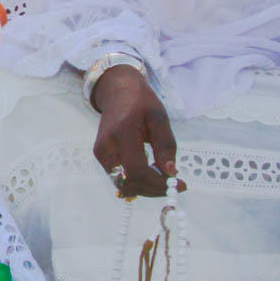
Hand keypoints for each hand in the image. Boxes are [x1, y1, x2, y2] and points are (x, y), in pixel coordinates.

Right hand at [91, 67, 175, 197]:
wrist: (117, 91)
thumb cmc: (140, 102)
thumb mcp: (159, 118)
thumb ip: (165, 146)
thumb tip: (170, 173)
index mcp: (122, 133)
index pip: (137, 171)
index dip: (158, 184)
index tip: (179, 185)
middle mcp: (107, 147)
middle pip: (129, 183)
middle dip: (153, 189)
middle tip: (173, 183)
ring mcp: (101, 153)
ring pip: (123, 185)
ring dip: (145, 187)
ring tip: (161, 175)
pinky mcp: (100, 156)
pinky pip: (119, 178)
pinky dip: (137, 181)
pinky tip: (149, 170)